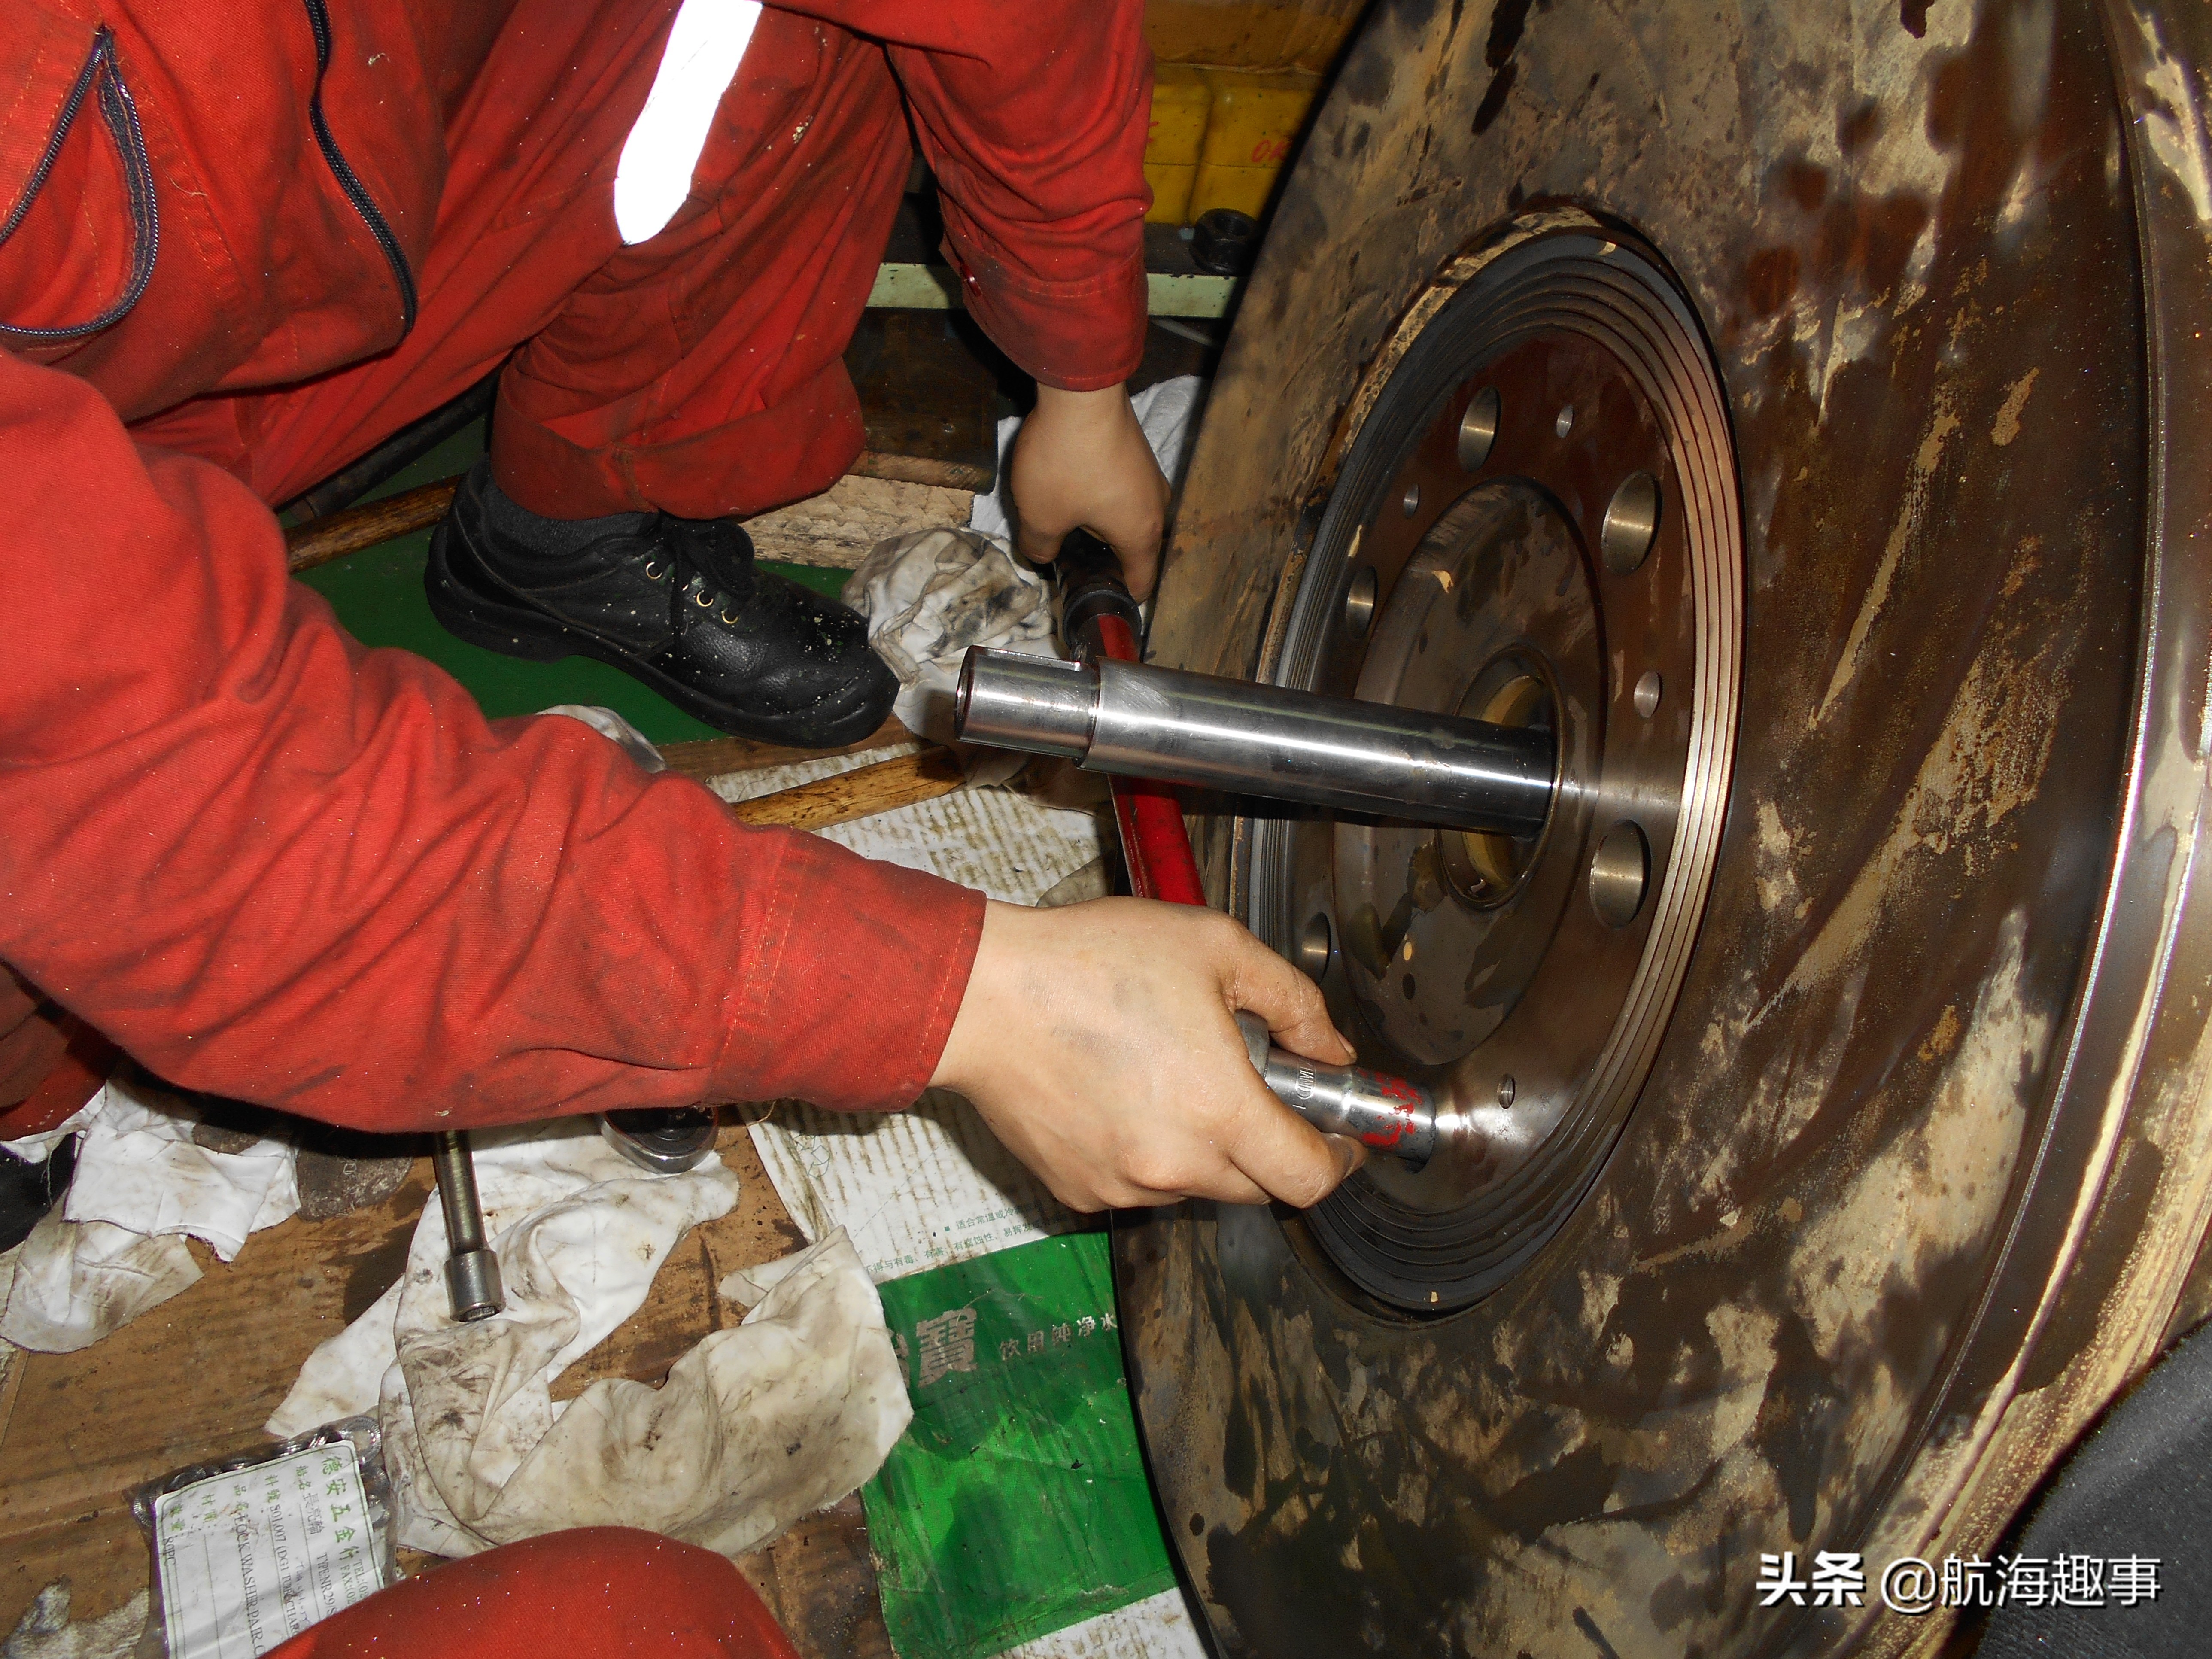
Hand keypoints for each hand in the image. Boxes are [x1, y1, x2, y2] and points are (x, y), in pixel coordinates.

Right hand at [930, 897, 1363, 1211]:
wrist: (982, 996)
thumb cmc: (1091, 962)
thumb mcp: (1215, 947)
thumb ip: (1292, 1001)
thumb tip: (1330, 1048)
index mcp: (1220, 1110)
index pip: (1311, 1178)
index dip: (1339, 1160)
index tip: (1340, 1136)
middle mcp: (1175, 1165)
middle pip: (1258, 1186)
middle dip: (1268, 1142)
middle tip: (1245, 1080)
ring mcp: (1123, 1185)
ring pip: (1197, 1184)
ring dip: (1204, 1146)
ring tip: (1167, 1072)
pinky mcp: (1079, 1190)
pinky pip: (1139, 1184)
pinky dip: (1148, 1150)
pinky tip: (1122, 1092)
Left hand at [1008, 384, 1170, 599]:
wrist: (1081, 391)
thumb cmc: (1066, 463)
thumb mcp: (1040, 517)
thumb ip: (1040, 548)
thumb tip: (1041, 555)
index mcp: (1141, 535)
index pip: (1141, 584)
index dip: (1116, 598)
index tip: (1091, 598)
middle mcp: (1156, 507)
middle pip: (1135, 549)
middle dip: (1105, 558)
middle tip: (1070, 558)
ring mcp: (1150, 475)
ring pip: (1128, 515)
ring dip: (1102, 523)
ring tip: (1067, 521)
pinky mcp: (1136, 450)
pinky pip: (1123, 488)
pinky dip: (1102, 496)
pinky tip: (1073, 487)